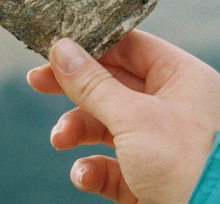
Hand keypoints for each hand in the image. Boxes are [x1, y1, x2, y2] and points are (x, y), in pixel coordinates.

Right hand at [27, 30, 219, 203]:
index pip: (131, 46)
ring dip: (78, 129)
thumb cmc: (182, 163)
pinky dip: (92, 168)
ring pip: (106, 123)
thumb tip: (60, 48)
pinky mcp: (146, 174)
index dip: (92, 45)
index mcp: (181, 77)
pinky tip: (84, 175)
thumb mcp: (133, 116)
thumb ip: (93, 83)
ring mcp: (158, 141)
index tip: (55, 47)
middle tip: (36, 81)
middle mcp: (171, 104)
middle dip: (74, 88)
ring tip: (60, 140)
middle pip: (112, 84)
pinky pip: (111, 163)